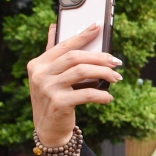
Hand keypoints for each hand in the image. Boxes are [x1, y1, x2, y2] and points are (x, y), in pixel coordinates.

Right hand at [26, 23, 120, 155]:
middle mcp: (40, 75)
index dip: (82, 36)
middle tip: (116, 61)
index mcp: (38, 64)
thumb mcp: (49, 76)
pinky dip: (101, 95)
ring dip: (104, 73)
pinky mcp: (59, 103)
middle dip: (99, 57)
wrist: (49, 129)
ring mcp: (48, 89)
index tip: (98, 27)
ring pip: (82, 72)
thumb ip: (53, 53)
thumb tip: (54, 26)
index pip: (64, 45)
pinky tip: (108, 97)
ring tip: (117, 77)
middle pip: (75, 57)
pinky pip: (87, 94)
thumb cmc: (53, 98)